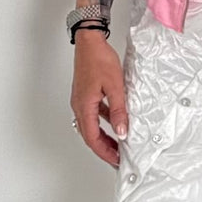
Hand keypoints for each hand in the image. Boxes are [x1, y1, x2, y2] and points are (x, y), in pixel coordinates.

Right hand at [70, 34, 128, 166]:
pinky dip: (103, 123)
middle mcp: (79, 106)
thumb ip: (118, 111)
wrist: (90, 41)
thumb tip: (122, 132)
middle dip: (104, 149)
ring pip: (91, 126)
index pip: (93, 139)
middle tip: (118, 157)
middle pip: (90, 136)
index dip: (105, 152)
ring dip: (104, 137)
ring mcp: (81, 100)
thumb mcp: (115, 87)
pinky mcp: (85, 94)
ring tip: (118, 144)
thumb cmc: (98, 59)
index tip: (116, 160)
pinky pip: (94, 115)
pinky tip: (114, 122)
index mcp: (84, 107)